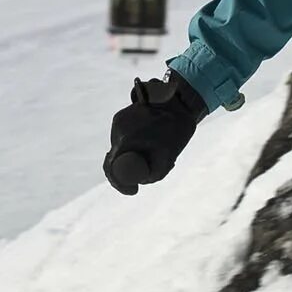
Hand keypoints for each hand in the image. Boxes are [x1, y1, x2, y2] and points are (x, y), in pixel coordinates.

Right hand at [103, 73, 206, 194]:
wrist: (181, 100)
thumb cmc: (176, 129)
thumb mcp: (168, 159)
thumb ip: (153, 175)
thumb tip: (141, 180)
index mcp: (125, 140)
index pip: (111, 167)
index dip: (119, 184)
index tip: (133, 190)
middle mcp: (117, 129)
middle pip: (117, 158)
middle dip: (131, 168)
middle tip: (153, 170)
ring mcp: (119, 120)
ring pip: (120, 147)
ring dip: (133, 154)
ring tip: (157, 149)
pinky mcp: (123, 115)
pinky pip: (124, 137)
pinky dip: (134, 143)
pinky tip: (152, 139)